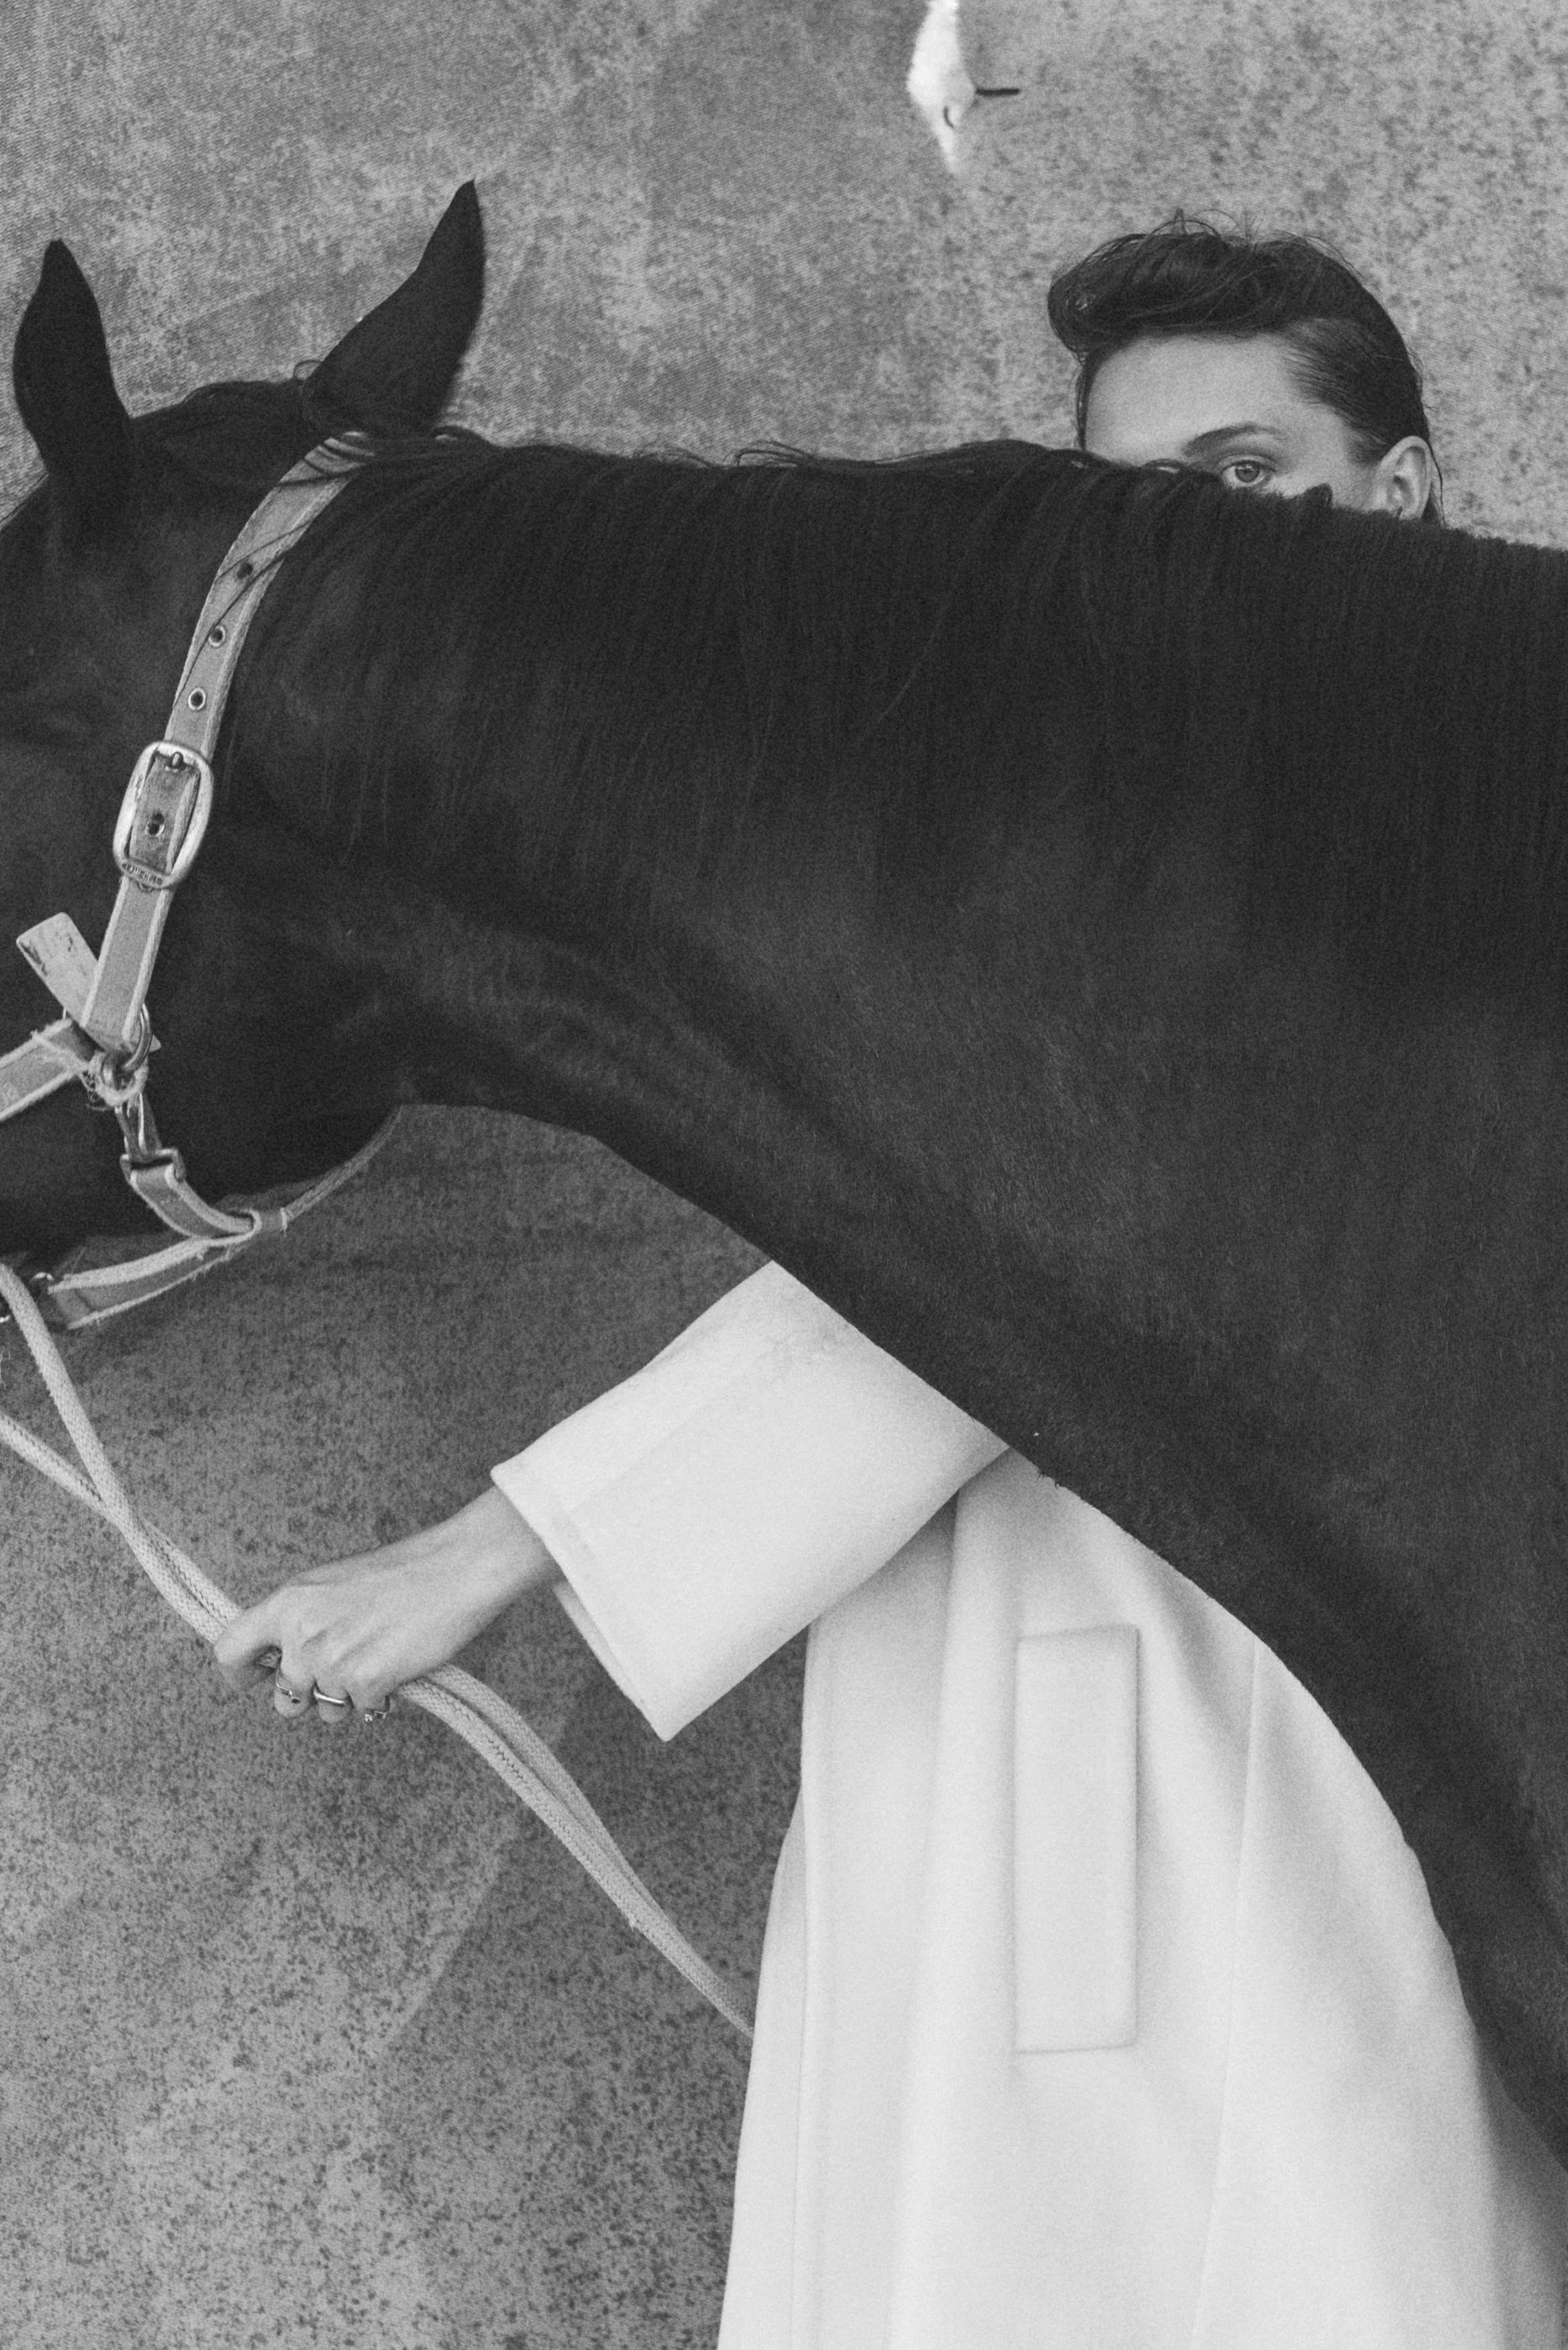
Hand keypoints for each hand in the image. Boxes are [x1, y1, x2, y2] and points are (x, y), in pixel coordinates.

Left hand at [212, 1485, 557, 1727]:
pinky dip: (380, 1696)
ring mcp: (332, 1661)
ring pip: (324, 1708)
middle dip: (307, 1695)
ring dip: (346, 1697)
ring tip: (376, 1658)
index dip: (240, 1672)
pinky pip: (362, 1709)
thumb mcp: (331, 1584)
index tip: (257, 1678)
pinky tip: (397, 1664)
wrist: (454, 1570)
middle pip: (282, 1696)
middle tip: (338, 1671)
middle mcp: (301, 1634)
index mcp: (288, 1602)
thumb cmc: (400, 1573)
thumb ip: (299, 1618)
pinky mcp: (366, 1681)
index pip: (229, 1649)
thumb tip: (280, 1655)